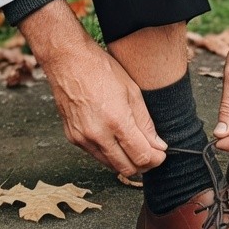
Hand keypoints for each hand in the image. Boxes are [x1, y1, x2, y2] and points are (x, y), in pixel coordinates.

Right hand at [20, 1, 166, 176]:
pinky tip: (115, 139)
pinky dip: (109, 153)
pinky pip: (95, 155)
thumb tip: (158, 145)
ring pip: (110, 165)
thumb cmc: (100, 69)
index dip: (156, 159)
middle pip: (126, 168)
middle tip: (152, 154)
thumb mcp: (131, 90)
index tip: (161, 153)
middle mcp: (97, 134)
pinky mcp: (72, 137)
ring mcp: (82, 138)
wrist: (68, 60)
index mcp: (116, 120)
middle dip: (143, 165)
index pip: (141, 156)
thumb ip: (145, 122)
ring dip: (126, 161)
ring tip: (135, 146)